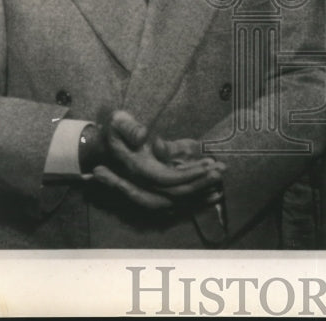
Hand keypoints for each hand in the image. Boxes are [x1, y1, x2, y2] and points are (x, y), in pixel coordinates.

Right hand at [91, 111, 224, 210]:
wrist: (103, 148)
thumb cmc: (116, 131)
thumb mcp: (118, 122)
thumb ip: (129, 127)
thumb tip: (144, 135)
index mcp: (137, 169)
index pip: (165, 179)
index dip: (187, 174)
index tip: (207, 164)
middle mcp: (144, 185)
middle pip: (176, 193)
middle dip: (200, 183)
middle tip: (221, 172)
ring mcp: (150, 192)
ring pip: (179, 200)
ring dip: (202, 192)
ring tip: (221, 182)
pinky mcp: (158, 194)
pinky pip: (180, 203)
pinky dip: (198, 201)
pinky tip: (216, 195)